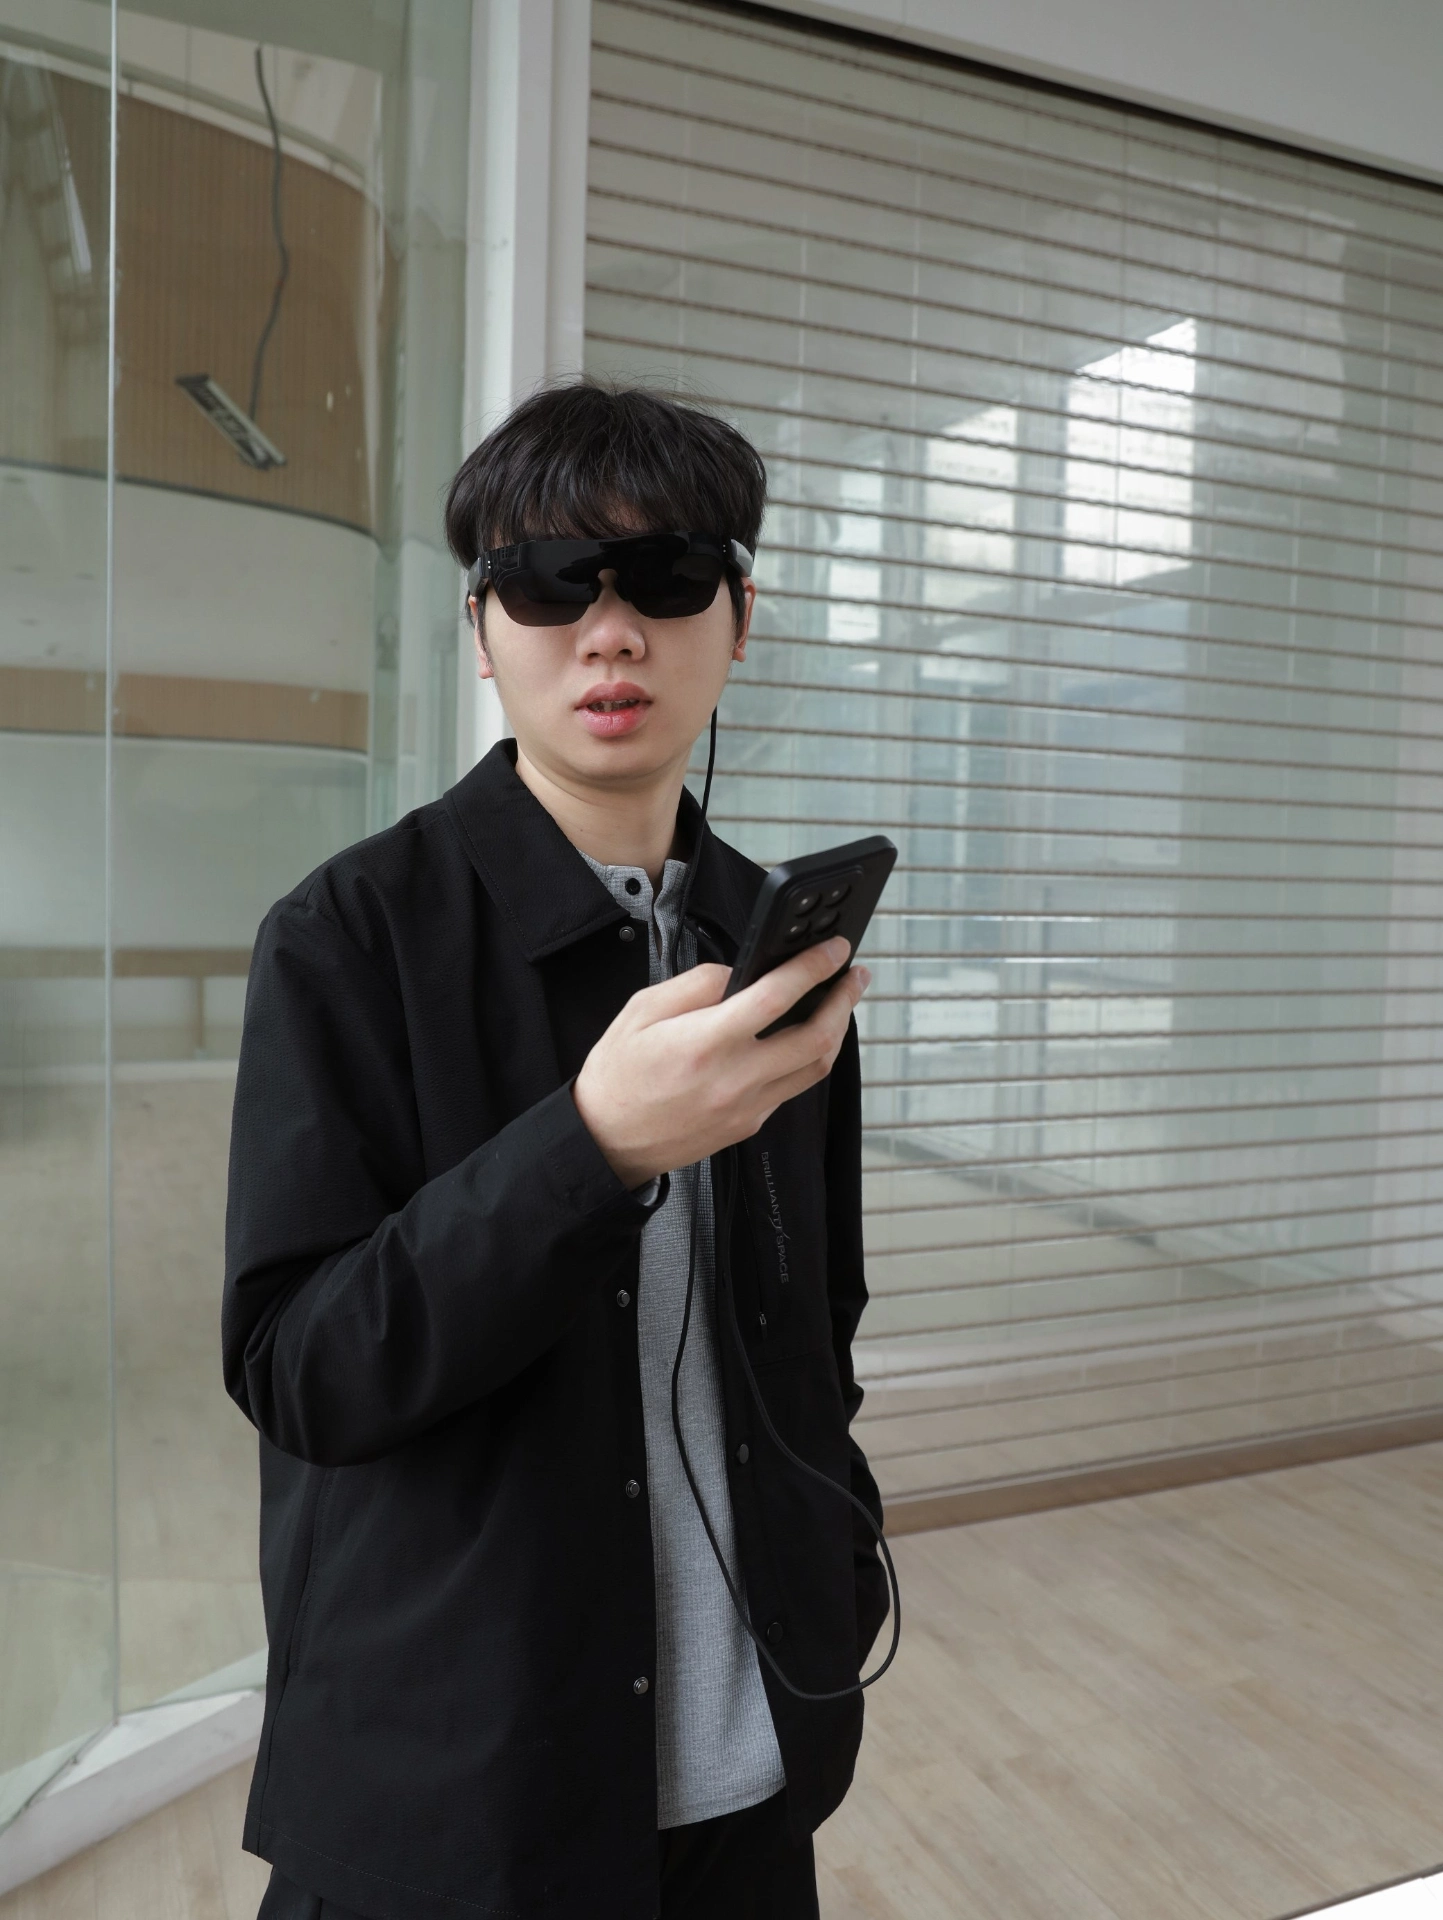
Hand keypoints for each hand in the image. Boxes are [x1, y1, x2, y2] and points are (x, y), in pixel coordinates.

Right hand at [572, 936, 869, 1187]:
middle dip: (844, 1001)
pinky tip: (806, 1037)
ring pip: (816, 1068)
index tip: (833, 949)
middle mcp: (735, 1078)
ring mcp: (747, 1106)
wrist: (607, 1143)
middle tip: (855, 974)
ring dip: (836, 1031)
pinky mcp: (749, 1123)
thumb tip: (740, 974)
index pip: (776, 997)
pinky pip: (792, 1087)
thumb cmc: (618, 1075)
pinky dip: (808, 1058)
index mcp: (706, 1042)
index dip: (812, 968)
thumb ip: (696, 985)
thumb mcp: (642, 1010)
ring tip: (841, 1003)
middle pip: (816, 1038)